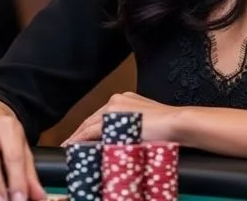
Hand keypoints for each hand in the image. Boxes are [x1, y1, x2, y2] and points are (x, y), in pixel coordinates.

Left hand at [63, 92, 179, 144]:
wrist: (178, 123)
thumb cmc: (169, 128)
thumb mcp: (147, 125)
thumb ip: (132, 128)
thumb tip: (124, 141)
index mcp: (125, 99)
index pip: (102, 116)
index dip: (89, 128)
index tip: (81, 138)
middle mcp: (117, 99)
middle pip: (92, 118)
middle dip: (80, 132)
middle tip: (70, 144)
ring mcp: (114, 107)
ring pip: (89, 124)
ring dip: (78, 137)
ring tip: (69, 148)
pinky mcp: (113, 118)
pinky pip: (91, 130)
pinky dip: (80, 139)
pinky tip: (73, 146)